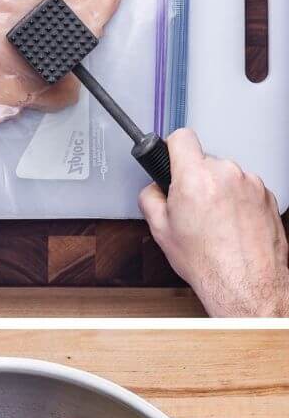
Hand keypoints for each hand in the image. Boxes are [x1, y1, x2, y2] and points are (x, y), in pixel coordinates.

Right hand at [140, 129, 288, 316]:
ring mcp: (250, 182)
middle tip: (189, 207)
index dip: (172, 148)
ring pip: (225, 175)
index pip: (182, 138)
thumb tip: (153, 190)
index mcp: (195, 178)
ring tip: (212, 221)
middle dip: (194, 178)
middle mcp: (226, 174)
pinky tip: (230, 225)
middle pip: (204, 161)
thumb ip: (151, 199)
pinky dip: (235, 201)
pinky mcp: (266, 193)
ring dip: (217, 190)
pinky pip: (243, 188)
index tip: (170, 157)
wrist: (245, 280)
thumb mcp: (161, 231)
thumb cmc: (207, 260)